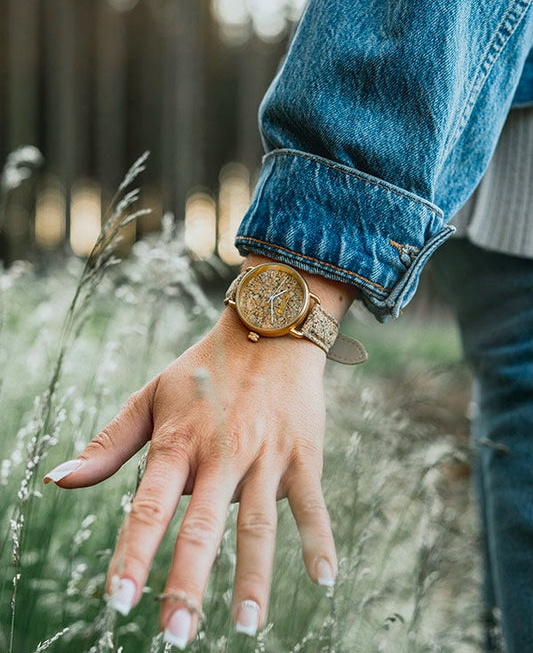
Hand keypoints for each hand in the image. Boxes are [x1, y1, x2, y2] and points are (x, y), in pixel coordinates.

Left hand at [44, 306, 336, 647]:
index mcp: (180, 442)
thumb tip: (58, 481)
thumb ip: (109, 443)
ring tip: (245, 625)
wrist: (269, 330)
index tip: (116, 600)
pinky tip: (325, 581)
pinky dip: (319, 540)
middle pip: (202, 524)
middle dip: (187, 581)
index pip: (150, 505)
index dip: (133, 553)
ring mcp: (266, 454)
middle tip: (175, 633)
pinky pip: (311, 503)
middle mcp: (222, 451)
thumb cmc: (204, 370)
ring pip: (258, 522)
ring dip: (253, 575)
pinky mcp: (302, 454)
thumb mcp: (150, 397)